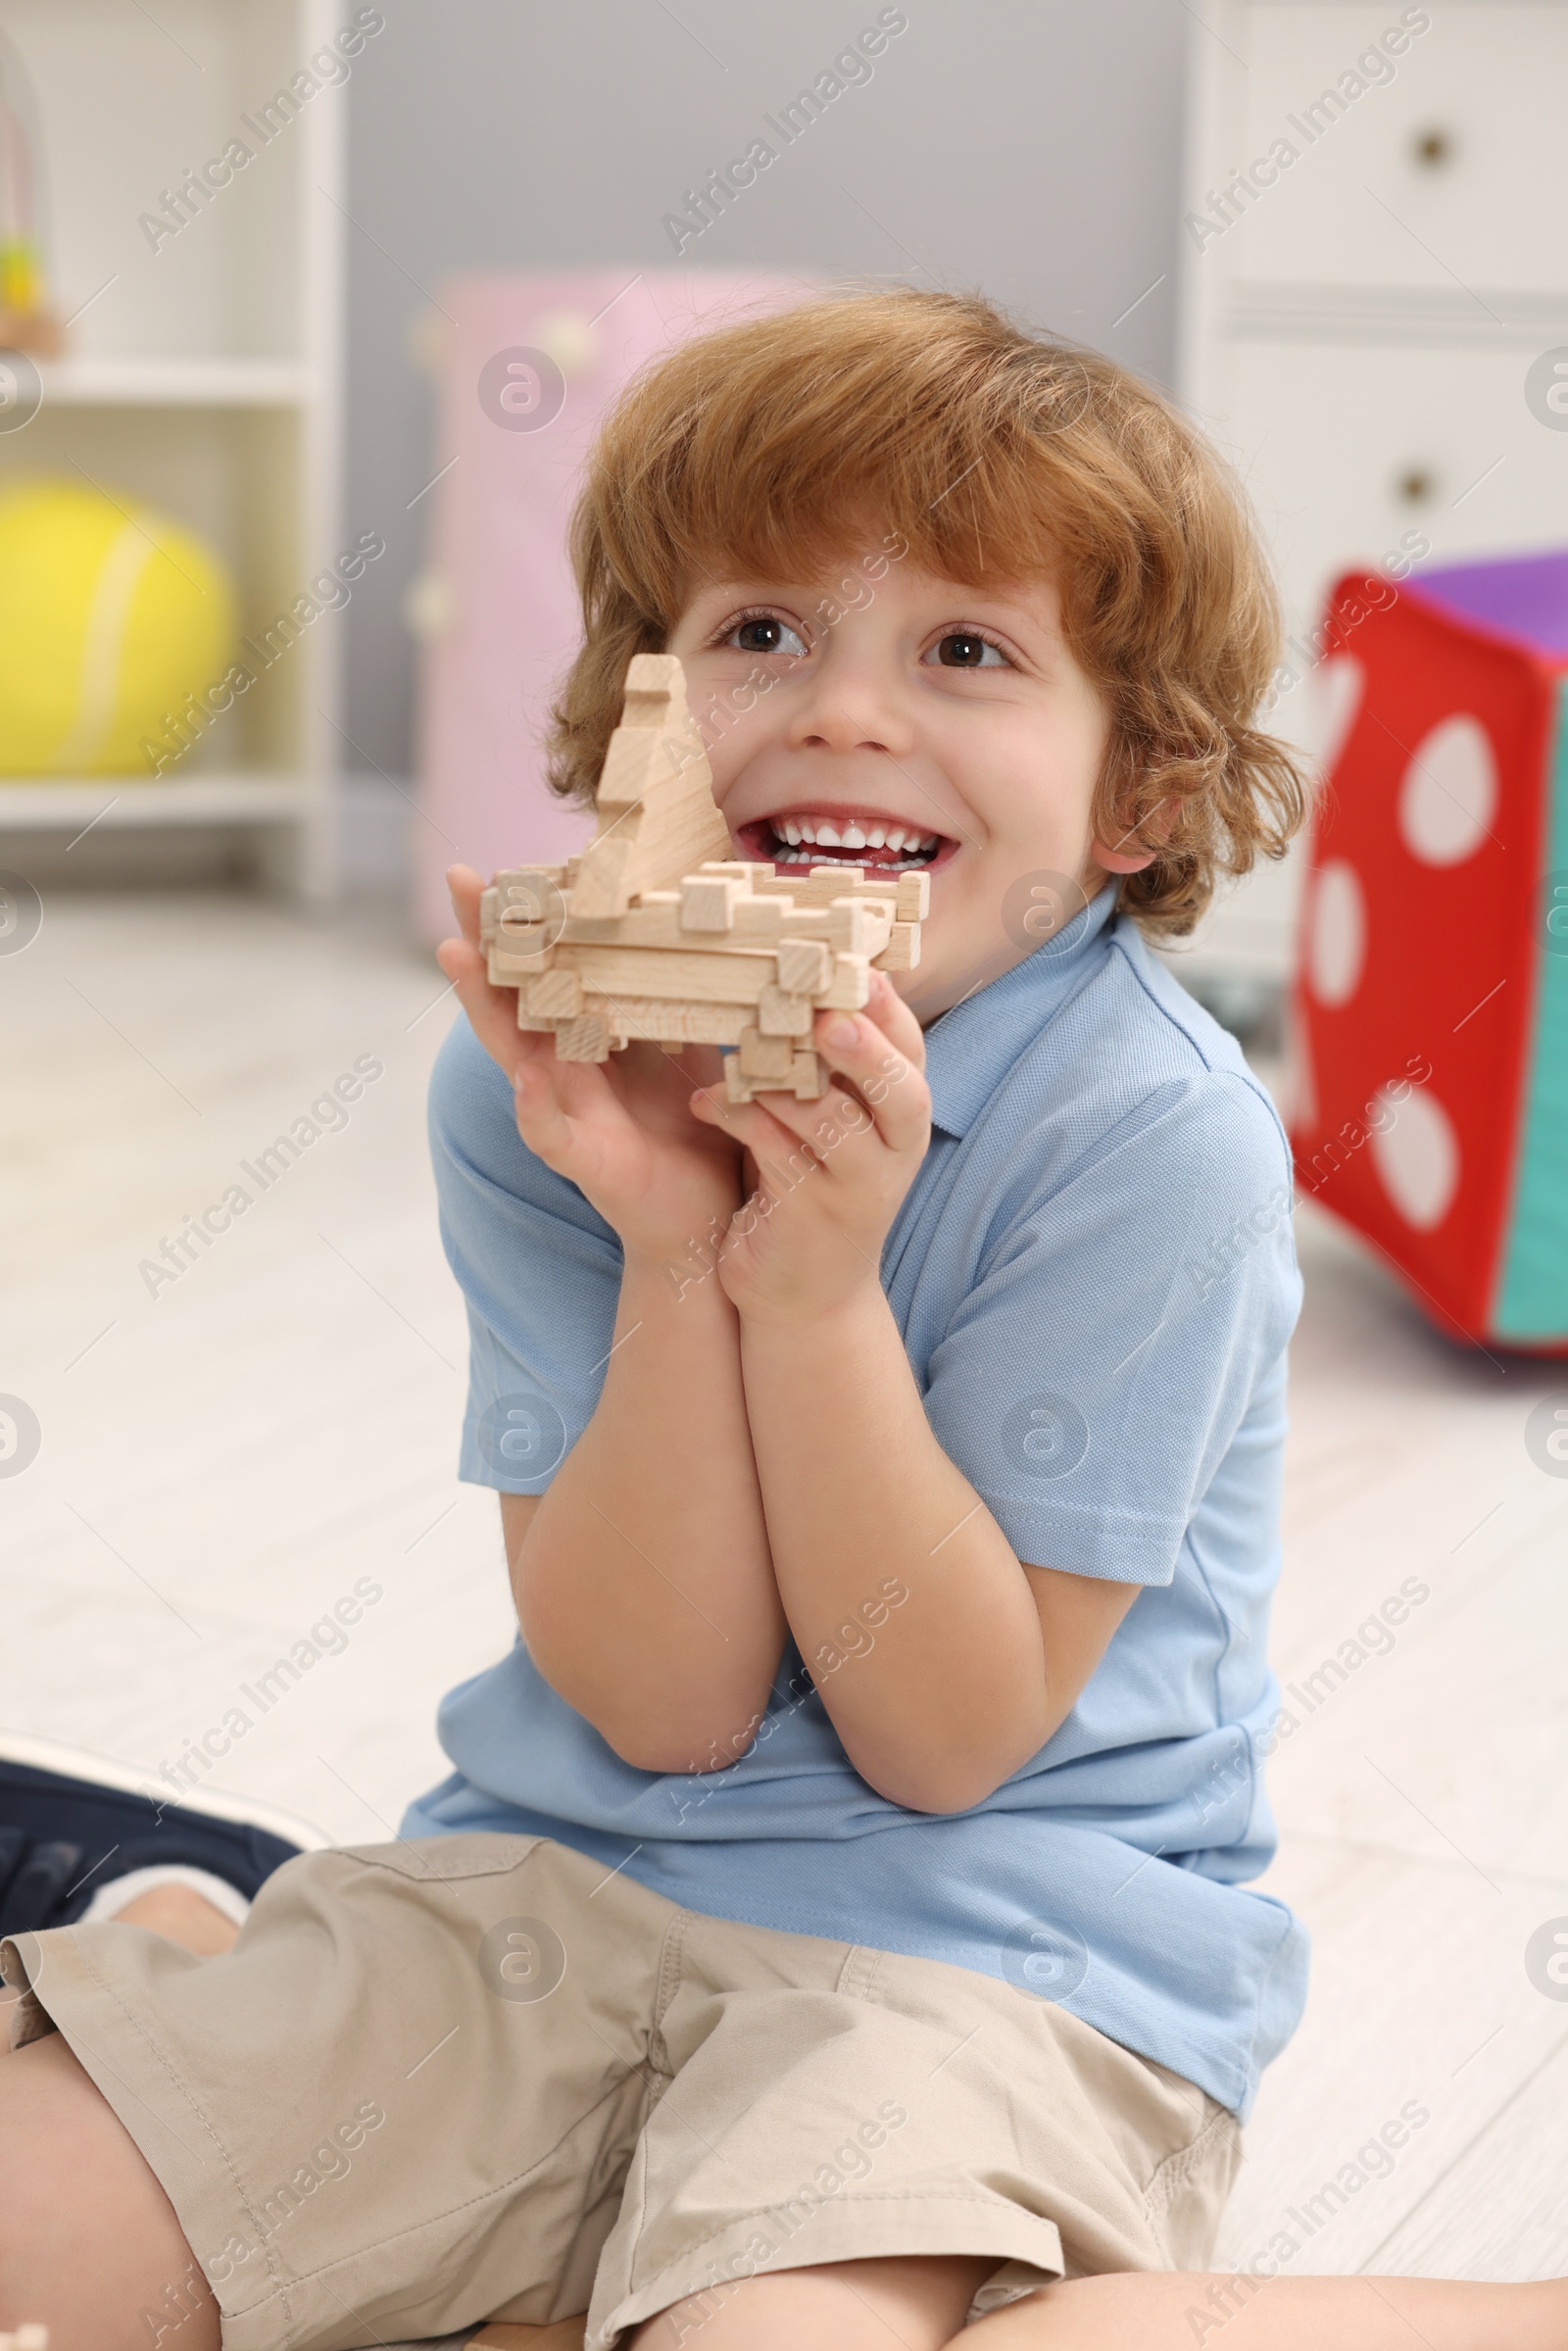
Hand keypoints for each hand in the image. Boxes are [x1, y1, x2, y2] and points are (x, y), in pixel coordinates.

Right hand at [438, 866, 744, 1260]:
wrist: (709, 1222)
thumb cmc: (700, 1133)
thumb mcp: (699, 1051)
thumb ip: (695, 1000)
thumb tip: (722, 929)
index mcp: (596, 1038)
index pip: (555, 969)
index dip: (533, 922)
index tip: (516, 862)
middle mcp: (569, 1069)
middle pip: (516, 995)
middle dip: (487, 939)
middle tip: (462, 881)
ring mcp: (569, 1114)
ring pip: (513, 1052)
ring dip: (483, 1005)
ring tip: (457, 955)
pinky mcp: (586, 1163)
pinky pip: (551, 1134)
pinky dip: (535, 1106)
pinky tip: (525, 1077)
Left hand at [688, 969, 930, 1324]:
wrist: (805, 1295)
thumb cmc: (813, 1187)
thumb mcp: (835, 1125)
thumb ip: (831, 1067)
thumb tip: (802, 973)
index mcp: (902, 1118)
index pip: (912, 1053)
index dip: (888, 1011)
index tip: (858, 967)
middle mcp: (894, 1153)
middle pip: (900, 1091)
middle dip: (865, 1049)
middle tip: (828, 1015)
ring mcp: (858, 1190)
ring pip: (834, 1122)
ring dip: (786, 1079)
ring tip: (745, 1048)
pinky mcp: (811, 1217)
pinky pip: (776, 1154)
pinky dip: (740, 1117)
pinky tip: (706, 1099)